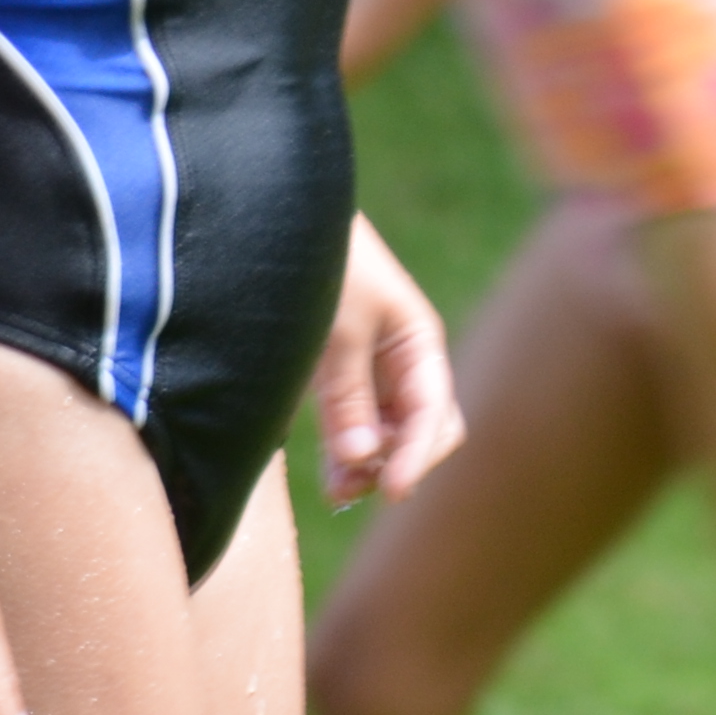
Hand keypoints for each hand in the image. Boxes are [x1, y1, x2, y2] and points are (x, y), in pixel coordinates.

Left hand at [312, 213, 465, 504]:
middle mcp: (402, 362)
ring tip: (336, 491)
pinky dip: (348, 452)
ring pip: (388, 434)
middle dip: (398, 462)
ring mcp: (372, 371)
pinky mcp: (339, 377)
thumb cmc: (323, 267)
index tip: (392, 491)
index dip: (417, 455)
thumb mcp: (335, 331)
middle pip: (423, 430)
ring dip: (370, 465)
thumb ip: (348, 397)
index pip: (434, 414)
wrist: (282, 222)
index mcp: (417, 343)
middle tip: (358, 488)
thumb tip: (362, 459)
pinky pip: (356, 426)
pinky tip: (331, 474)